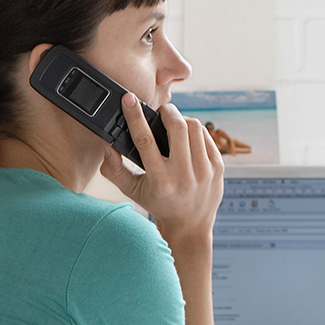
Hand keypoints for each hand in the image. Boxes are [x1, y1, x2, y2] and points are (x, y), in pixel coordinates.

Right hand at [99, 93, 223, 249]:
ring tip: (173, 125)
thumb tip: (106, 145)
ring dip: (181, 119)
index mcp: (160, 180)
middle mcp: (184, 175)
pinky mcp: (218, 167)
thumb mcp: (132, 190)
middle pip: (176, 126)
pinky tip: (187, 137)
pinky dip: (195, 131)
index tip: (129, 99)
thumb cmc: (158, 203)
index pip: (145, 140)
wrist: (190, 224)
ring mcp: (204, 170)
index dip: (135, 116)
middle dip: (166, 112)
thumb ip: (114, 169)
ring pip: (194, 127)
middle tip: (160, 112)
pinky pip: (206, 136)